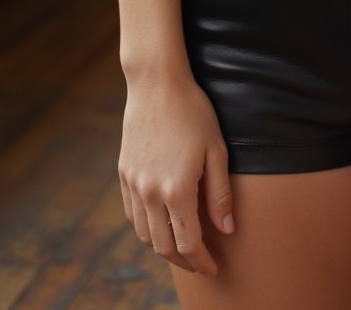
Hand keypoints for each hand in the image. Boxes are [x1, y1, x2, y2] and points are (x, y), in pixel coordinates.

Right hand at [119, 70, 235, 277]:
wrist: (156, 84)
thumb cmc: (193, 112)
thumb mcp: (216, 150)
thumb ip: (220, 194)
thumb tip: (227, 229)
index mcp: (177, 190)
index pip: (188, 244)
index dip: (202, 261)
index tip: (214, 267)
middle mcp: (150, 193)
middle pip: (164, 246)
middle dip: (184, 261)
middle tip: (201, 263)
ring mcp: (133, 184)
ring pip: (144, 234)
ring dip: (163, 247)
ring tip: (182, 247)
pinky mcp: (123, 173)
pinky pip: (132, 214)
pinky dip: (146, 228)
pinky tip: (161, 224)